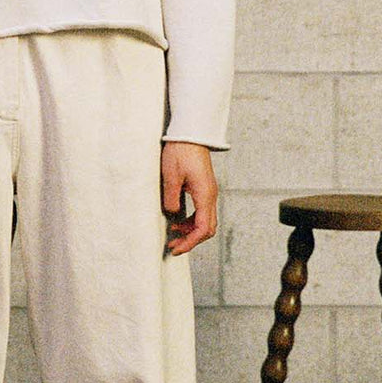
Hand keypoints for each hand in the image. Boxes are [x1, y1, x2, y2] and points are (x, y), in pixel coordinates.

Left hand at [161, 141, 217, 256]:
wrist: (190, 133)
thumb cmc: (181, 151)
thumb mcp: (171, 176)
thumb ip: (172, 198)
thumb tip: (173, 214)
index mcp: (205, 195)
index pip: (202, 229)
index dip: (190, 242)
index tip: (176, 249)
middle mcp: (210, 196)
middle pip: (207, 228)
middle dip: (191, 241)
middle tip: (174, 246)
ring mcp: (209, 192)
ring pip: (205, 221)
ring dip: (191, 231)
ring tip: (173, 234)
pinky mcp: (204, 188)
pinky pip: (202, 211)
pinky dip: (191, 220)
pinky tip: (178, 220)